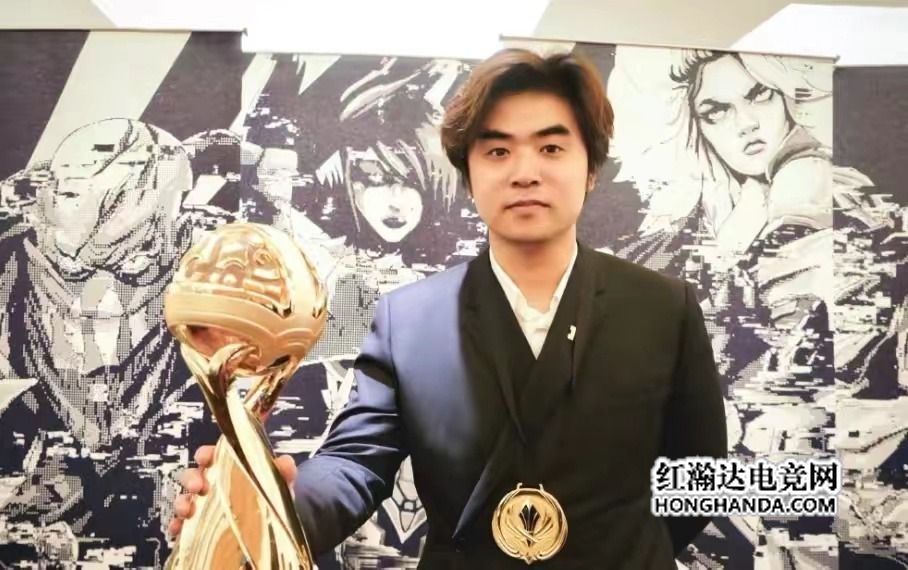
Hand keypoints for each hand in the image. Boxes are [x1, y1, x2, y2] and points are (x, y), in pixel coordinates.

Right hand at [168, 445, 298, 537]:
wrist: (268, 520)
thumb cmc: (266, 493)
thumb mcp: (276, 483)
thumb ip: (282, 472)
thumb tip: (286, 462)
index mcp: (226, 467)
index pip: (211, 455)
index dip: (206, 454)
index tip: (205, 458)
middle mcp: (210, 483)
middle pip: (193, 476)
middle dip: (192, 479)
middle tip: (198, 486)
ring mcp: (201, 505)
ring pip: (184, 499)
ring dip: (182, 502)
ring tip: (187, 510)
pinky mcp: (197, 525)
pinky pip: (182, 525)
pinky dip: (177, 526)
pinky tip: (178, 530)